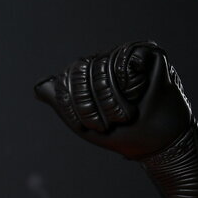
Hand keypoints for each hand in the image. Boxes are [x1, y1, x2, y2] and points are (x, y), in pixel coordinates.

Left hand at [33, 41, 197, 197]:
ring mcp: (125, 56)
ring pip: (102, 66)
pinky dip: (130, 83)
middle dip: (90, 104)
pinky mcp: (148, 53)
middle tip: (108, 124)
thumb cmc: (123, 135)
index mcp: (89, 77)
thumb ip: (63, 104)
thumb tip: (38, 87)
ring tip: (126, 116)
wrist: (159, 144)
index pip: (67, 78)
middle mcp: (105, 61)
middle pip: (79, 68)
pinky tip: (140, 92)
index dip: (73, 105)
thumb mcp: (85, 125)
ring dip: (111, 100)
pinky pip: (126, 58)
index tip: (91, 127)